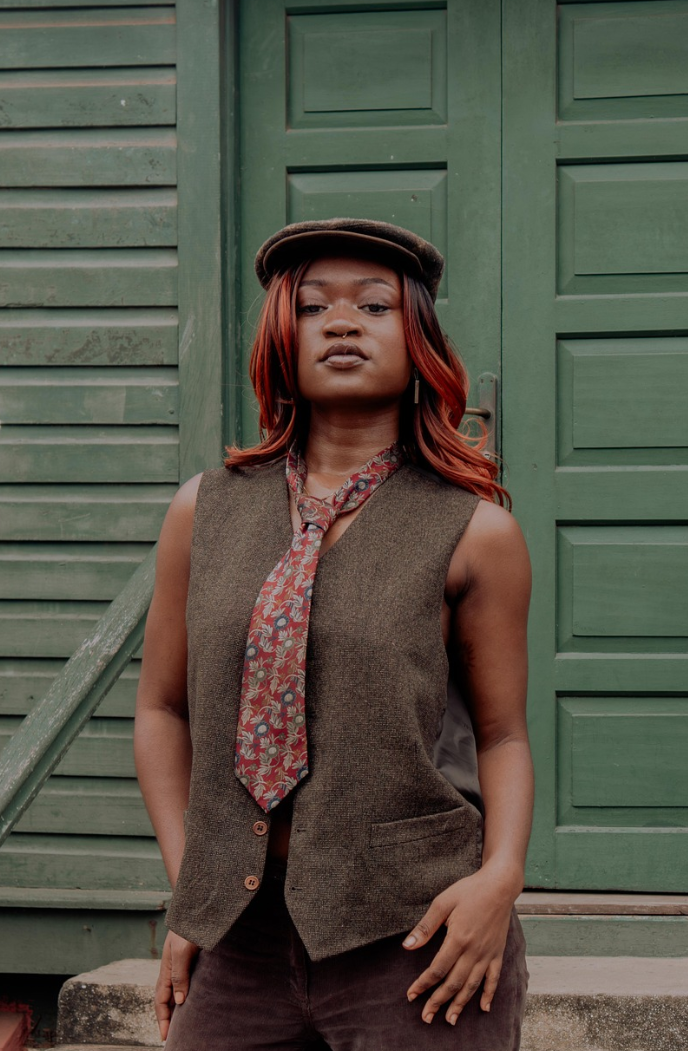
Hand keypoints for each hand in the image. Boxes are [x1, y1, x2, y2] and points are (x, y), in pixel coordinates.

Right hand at [155, 929, 200, 1040]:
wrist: (197, 908)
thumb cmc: (188, 928)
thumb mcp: (182, 951)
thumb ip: (179, 975)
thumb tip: (180, 1001)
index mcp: (166, 970)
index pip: (161, 1000)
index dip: (162, 1019)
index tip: (165, 1036)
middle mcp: (173, 970)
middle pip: (167, 1000)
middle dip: (167, 1018)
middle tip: (171, 1037)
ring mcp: (182, 965)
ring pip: (177, 992)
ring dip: (177, 1009)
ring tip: (182, 1026)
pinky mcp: (192, 961)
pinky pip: (187, 983)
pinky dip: (187, 996)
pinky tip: (194, 1002)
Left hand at [403, 868, 515, 1024]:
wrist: (499, 885)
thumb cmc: (469, 890)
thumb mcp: (442, 902)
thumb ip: (426, 927)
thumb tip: (407, 946)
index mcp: (458, 938)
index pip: (437, 969)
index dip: (423, 984)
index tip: (411, 995)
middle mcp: (474, 951)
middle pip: (453, 983)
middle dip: (438, 1002)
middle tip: (426, 1017)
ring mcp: (487, 954)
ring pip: (472, 985)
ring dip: (460, 1004)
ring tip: (450, 1019)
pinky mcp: (498, 953)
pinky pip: (494, 978)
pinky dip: (489, 995)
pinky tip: (483, 1008)